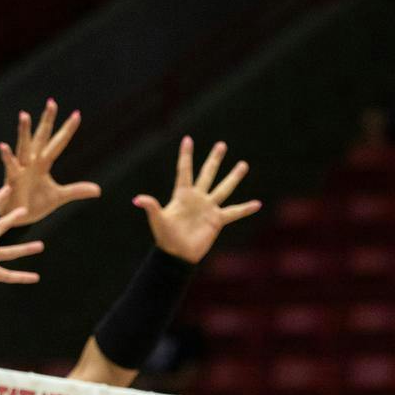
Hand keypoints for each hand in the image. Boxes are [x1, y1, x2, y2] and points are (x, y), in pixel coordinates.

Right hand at [0, 99, 100, 226]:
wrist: (17, 218)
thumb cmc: (34, 204)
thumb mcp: (59, 196)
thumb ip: (77, 190)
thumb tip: (98, 190)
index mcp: (43, 163)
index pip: (58, 143)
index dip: (67, 130)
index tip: (77, 114)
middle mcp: (32, 161)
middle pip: (41, 137)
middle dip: (47, 121)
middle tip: (52, 102)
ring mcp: (22, 169)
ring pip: (24, 146)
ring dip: (24, 132)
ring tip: (24, 115)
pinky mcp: (12, 180)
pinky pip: (10, 166)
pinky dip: (7, 157)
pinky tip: (3, 146)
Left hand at [133, 136, 259, 263]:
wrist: (177, 254)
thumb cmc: (165, 237)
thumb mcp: (157, 220)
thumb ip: (151, 207)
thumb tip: (137, 199)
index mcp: (182, 195)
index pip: (185, 170)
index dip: (186, 155)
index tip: (188, 139)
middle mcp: (197, 198)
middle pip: (208, 173)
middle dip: (214, 159)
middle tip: (221, 145)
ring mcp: (208, 208)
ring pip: (223, 188)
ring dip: (234, 177)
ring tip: (243, 164)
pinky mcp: (217, 220)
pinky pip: (234, 212)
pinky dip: (246, 209)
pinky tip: (257, 203)